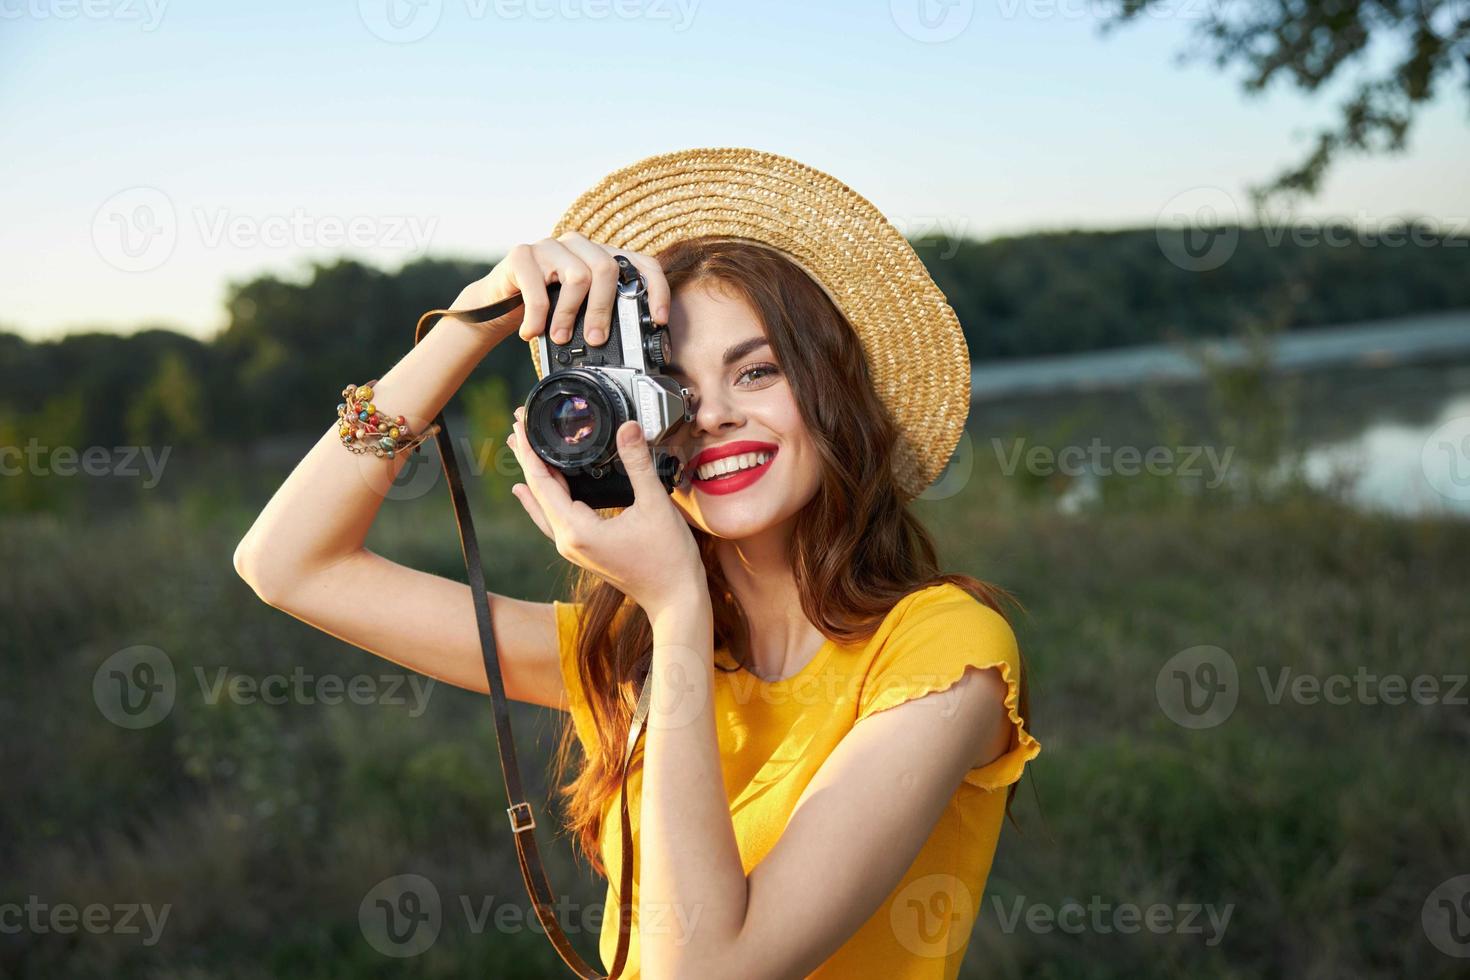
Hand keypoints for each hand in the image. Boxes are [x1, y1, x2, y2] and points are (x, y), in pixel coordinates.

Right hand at [450, 232, 671, 345]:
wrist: (496, 305)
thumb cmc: (545, 310)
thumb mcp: (581, 312)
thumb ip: (605, 315)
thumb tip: (637, 346)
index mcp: (601, 256)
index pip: (641, 262)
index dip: (656, 289)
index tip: (659, 319)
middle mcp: (579, 245)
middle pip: (607, 269)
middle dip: (604, 311)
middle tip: (596, 340)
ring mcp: (550, 245)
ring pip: (578, 276)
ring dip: (568, 315)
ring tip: (558, 338)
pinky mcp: (522, 254)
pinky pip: (538, 287)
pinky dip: (537, 316)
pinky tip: (531, 332)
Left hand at [507, 406, 705, 618]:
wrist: (675, 599)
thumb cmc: (668, 559)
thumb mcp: (655, 505)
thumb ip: (638, 463)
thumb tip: (629, 426)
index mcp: (577, 530)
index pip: (541, 482)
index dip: (530, 450)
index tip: (520, 422)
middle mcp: (567, 540)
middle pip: (537, 492)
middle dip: (528, 457)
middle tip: (517, 424)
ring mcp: (573, 548)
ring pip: (543, 505)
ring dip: (534, 476)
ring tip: (522, 449)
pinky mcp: (583, 549)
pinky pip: (553, 518)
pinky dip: (543, 498)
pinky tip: (531, 492)